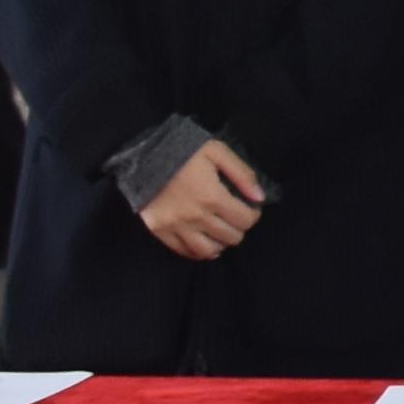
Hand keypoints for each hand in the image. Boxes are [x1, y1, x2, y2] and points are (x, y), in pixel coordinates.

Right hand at [137, 137, 268, 261]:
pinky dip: (199, 252)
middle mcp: (196, 217)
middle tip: (237, 218)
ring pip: (208, 250)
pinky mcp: (160, 232)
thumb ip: (242, 175)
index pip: (245, 219)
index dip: (254, 215)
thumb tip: (260, 198)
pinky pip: (183, 252)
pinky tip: (206, 243)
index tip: (251, 208)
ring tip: (223, 232)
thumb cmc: (184, 151)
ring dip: (221, 243)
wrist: (143, 157)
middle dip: (240, 228)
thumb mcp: (218, 152)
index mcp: (213, 197)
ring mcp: (176, 227)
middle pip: (230, 237)